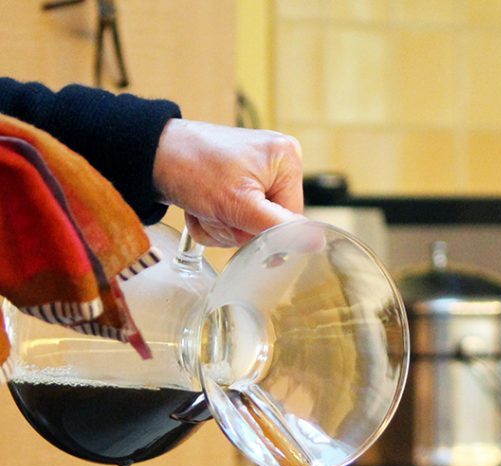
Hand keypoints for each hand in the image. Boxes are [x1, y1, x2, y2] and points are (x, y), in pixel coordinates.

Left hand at [152, 119, 303, 246]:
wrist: (149, 155)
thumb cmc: (192, 166)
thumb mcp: (240, 204)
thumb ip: (279, 227)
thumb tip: (316, 241)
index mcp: (288, 160)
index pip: (292, 220)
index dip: (264, 232)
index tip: (237, 219)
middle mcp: (276, 164)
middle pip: (270, 226)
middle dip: (237, 228)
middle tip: (216, 210)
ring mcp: (256, 174)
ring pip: (249, 228)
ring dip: (222, 226)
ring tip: (205, 206)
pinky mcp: (237, 183)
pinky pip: (235, 220)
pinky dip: (215, 221)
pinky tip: (201, 207)